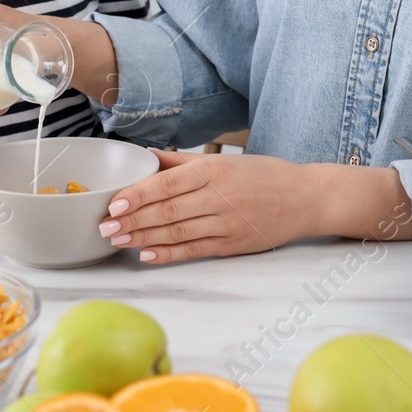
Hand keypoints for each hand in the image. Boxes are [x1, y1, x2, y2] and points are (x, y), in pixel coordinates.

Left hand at [97, 150, 312, 263]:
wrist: (306, 198)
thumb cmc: (265, 175)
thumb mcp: (224, 160)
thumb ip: (183, 160)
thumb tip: (147, 156)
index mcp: (213, 171)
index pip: (166, 183)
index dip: (137, 196)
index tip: (113, 204)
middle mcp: (218, 197)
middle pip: (166, 211)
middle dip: (132, 220)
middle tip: (105, 227)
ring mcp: (226, 223)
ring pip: (176, 233)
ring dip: (143, 238)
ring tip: (118, 241)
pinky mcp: (232, 244)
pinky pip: (194, 250)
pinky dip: (169, 254)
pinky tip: (149, 255)